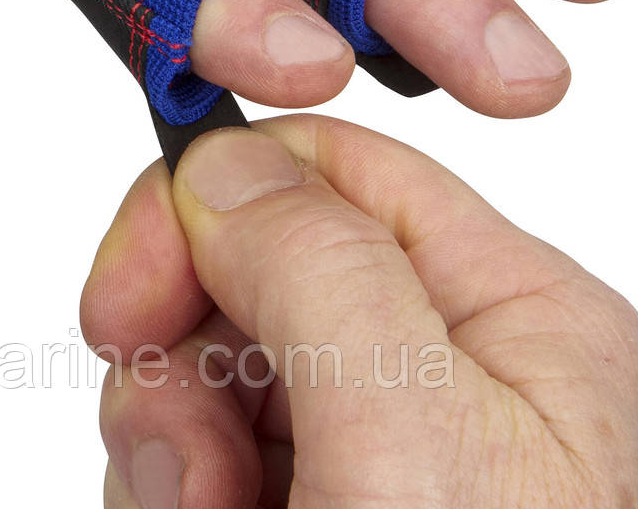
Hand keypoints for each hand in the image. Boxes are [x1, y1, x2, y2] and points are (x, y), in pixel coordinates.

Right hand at [82, 119, 637, 507]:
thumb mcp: (412, 445)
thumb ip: (318, 267)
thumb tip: (222, 161)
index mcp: (511, 316)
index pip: (332, 170)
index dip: (214, 199)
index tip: (126, 286)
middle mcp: (450, 372)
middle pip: (255, 265)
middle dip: (182, 350)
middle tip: (180, 454)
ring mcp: (378, 453)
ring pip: (209, 366)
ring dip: (168, 442)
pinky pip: (196, 454)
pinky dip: (169, 495)